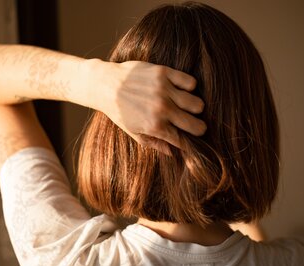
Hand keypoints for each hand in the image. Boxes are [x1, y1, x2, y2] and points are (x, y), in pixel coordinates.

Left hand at [92, 60, 206, 151]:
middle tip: (192, 124)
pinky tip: (180, 90)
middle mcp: (161, 109)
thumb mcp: (134, 132)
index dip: (189, 142)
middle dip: (197, 128)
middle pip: (197, 125)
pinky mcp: (164, 73)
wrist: (105, 85)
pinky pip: (191, 82)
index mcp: (154, 127)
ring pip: (198, 104)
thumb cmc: (119, 111)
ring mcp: (164, 90)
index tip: (190, 138)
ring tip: (184, 106)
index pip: (184, 140)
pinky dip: (189, 88)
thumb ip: (155, 144)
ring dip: (194, 108)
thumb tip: (173, 154)